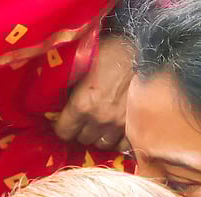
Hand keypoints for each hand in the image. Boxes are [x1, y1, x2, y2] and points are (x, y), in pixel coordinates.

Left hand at [52, 33, 134, 150]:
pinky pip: (122, 145)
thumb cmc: (112, 51)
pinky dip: (117, 140)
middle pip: (82, 140)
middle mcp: (100, 119)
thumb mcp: (81, 64)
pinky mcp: (137, 124)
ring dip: (97, 136)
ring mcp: (120, 124)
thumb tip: (53, 102)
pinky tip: (114, 130)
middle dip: (79, 131)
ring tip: (98, 125)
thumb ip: (66, 86)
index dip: (61, 126)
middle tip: (82, 120)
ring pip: (102, 144)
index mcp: (82, 105)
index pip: (63, 132)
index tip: (64, 120)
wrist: (147, 48)